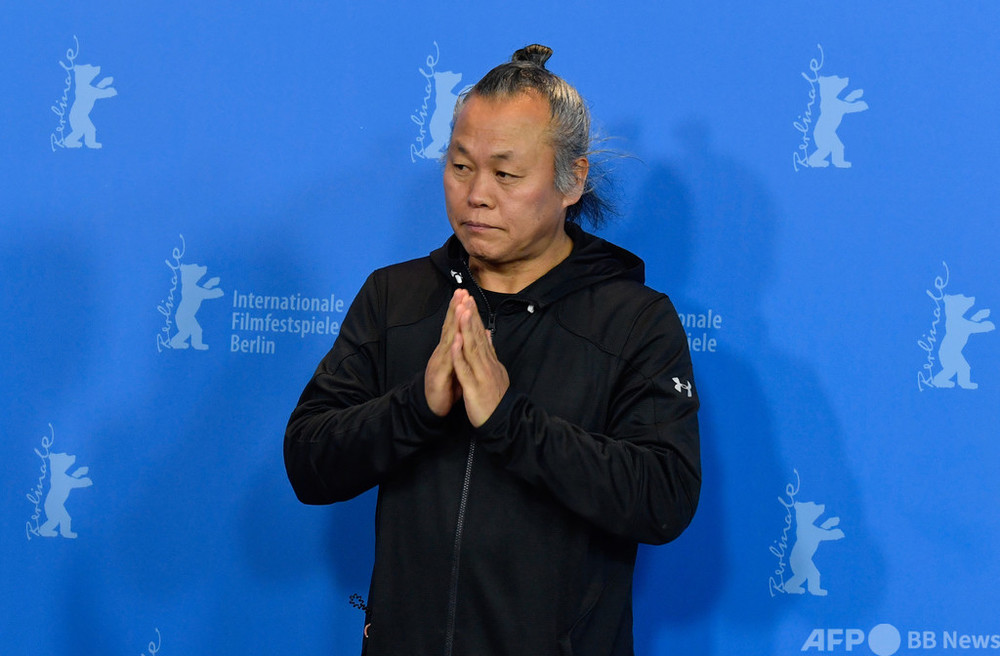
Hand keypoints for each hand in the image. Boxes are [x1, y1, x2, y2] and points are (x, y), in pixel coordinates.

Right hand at [424, 290, 464, 416]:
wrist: (432, 406)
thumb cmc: (445, 386)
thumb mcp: (455, 365)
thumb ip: (461, 351)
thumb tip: (468, 336)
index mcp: (448, 349)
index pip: (454, 326)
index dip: (459, 310)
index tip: (466, 294)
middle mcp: (442, 352)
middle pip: (449, 327)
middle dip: (455, 308)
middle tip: (461, 291)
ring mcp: (439, 362)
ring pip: (448, 339)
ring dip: (453, 322)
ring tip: (459, 306)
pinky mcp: (439, 375)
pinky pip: (446, 361)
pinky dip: (451, 349)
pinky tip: (455, 338)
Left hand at [451, 294, 508, 426]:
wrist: (503, 420)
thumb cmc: (496, 398)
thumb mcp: (496, 371)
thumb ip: (491, 353)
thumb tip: (487, 333)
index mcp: (490, 360)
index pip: (481, 335)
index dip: (474, 317)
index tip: (469, 300)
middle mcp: (487, 364)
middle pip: (477, 337)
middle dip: (471, 316)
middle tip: (466, 297)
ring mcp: (481, 375)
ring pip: (472, 349)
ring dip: (467, 329)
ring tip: (462, 311)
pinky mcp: (474, 387)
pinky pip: (465, 370)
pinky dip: (460, 356)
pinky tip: (455, 342)